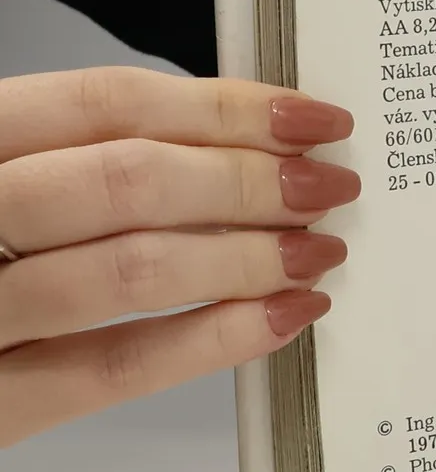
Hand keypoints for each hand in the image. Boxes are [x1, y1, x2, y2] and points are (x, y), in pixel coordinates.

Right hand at [0, 68, 357, 446]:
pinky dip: (211, 339)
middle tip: (331, 186)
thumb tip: (221, 143)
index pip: (102, 102)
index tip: (311, 118)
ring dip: (247, 256)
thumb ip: (68, 158)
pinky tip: (281, 320)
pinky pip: (108, 368)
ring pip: (128, 270)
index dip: (222, 107)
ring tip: (317, 251)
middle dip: (248, 182)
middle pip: (125, 180)